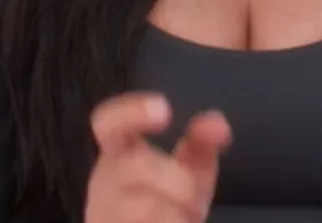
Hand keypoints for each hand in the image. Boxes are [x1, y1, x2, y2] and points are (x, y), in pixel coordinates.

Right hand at [83, 92, 231, 222]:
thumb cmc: (165, 208)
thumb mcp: (190, 172)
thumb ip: (203, 143)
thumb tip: (217, 124)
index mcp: (120, 154)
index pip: (109, 123)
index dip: (131, 112)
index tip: (164, 110)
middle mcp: (105, 181)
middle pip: (139, 165)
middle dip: (180, 183)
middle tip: (192, 200)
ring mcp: (104, 211)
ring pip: (146, 205)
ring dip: (178, 214)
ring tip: (181, 219)